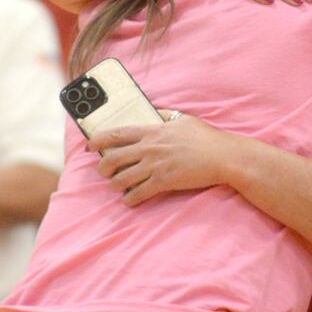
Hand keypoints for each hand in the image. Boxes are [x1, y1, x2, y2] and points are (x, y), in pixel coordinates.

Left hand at [89, 111, 238, 205]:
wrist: (222, 156)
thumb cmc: (205, 137)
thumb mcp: (184, 119)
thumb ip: (166, 115)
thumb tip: (155, 111)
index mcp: (153, 131)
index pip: (117, 133)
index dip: (99, 140)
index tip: (90, 145)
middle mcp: (149, 148)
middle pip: (114, 158)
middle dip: (103, 168)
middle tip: (102, 172)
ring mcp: (155, 166)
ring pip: (122, 178)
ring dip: (115, 185)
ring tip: (116, 186)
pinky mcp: (164, 182)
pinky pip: (138, 193)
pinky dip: (130, 199)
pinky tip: (130, 200)